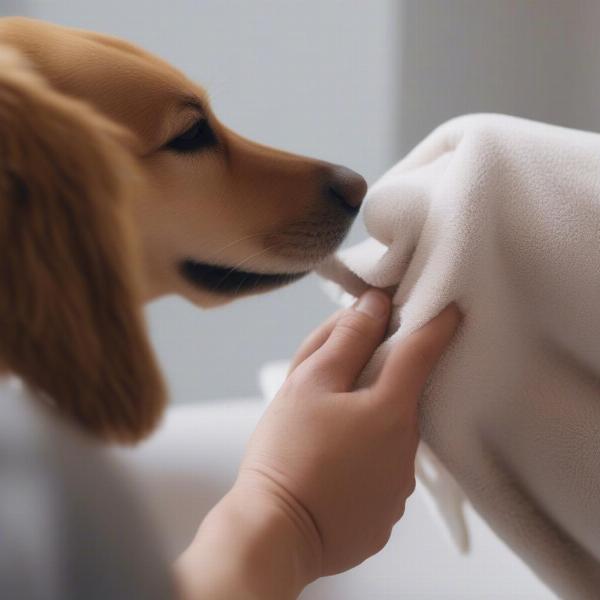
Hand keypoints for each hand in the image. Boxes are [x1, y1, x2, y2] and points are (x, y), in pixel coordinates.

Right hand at [176, 291, 459, 598]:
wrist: (275, 534)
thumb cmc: (288, 452)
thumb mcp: (309, 382)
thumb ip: (346, 339)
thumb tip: (376, 305)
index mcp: (392, 409)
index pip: (424, 351)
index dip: (438, 324)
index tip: (452, 307)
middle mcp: (407, 449)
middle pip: (400, 397)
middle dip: (377, 381)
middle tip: (332, 382)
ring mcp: (398, 490)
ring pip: (387, 438)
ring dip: (366, 424)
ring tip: (321, 435)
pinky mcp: (384, 516)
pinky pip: (379, 474)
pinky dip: (362, 462)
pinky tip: (328, 470)